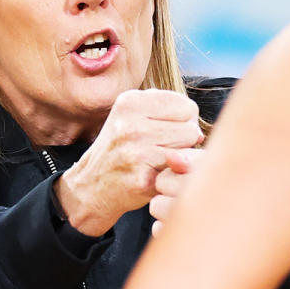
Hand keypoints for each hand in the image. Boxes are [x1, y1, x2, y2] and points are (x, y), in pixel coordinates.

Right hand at [55, 89, 204, 236]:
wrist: (91, 186)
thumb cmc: (119, 150)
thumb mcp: (131, 116)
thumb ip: (166, 110)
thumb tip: (198, 132)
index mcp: (129, 102)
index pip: (187, 106)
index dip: (181, 122)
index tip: (161, 132)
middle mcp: (129, 123)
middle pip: (191, 128)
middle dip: (181, 141)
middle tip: (156, 150)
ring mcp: (135, 151)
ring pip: (188, 149)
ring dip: (177, 159)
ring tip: (155, 162)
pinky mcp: (142, 177)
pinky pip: (180, 171)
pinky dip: (172, 176)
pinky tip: (153, 176)